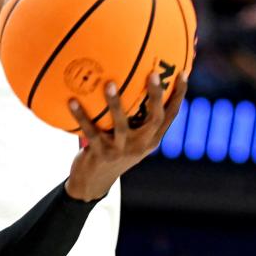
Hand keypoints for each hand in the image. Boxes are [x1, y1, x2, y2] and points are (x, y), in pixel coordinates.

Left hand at [64, 71, 187, 201]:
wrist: (93, 182)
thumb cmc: (113, 151)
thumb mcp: (129, 138)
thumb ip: (134, 117)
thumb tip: (131, 81)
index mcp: (151, 139)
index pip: (170, 116)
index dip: (179, 95)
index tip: (183, 73)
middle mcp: (140, 145)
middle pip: (154, 119)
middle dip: (156, 96)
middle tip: (153, 74)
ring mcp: (121, 150)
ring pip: (121, 125)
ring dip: (115, 104)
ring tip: (109, 84)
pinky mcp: (101, 154)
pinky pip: (90, 131)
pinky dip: (80, 115)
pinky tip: (72, 100)